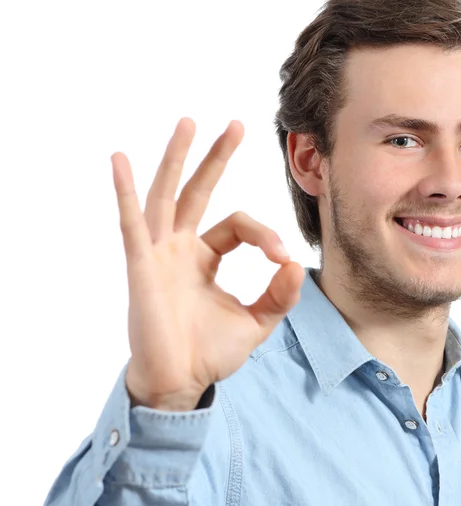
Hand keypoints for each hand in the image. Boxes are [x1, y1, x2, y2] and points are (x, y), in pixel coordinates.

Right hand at [110, 118, 304, 410]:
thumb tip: (297, 263)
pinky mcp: (141, 267)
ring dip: (176, 159)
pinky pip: (132, 225)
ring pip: (166, 196)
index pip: (237, 226)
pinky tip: (120, 161)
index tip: (282, 257)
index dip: (263, 234)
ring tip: (188, 123)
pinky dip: (125, 194)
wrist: (181, 382)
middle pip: (198, 192)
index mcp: (205, 257)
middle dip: (216, 158)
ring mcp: (158, 254)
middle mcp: (180, 248)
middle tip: (236, 125)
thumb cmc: (211, 352)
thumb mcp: (256, 321)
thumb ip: (278, 295)